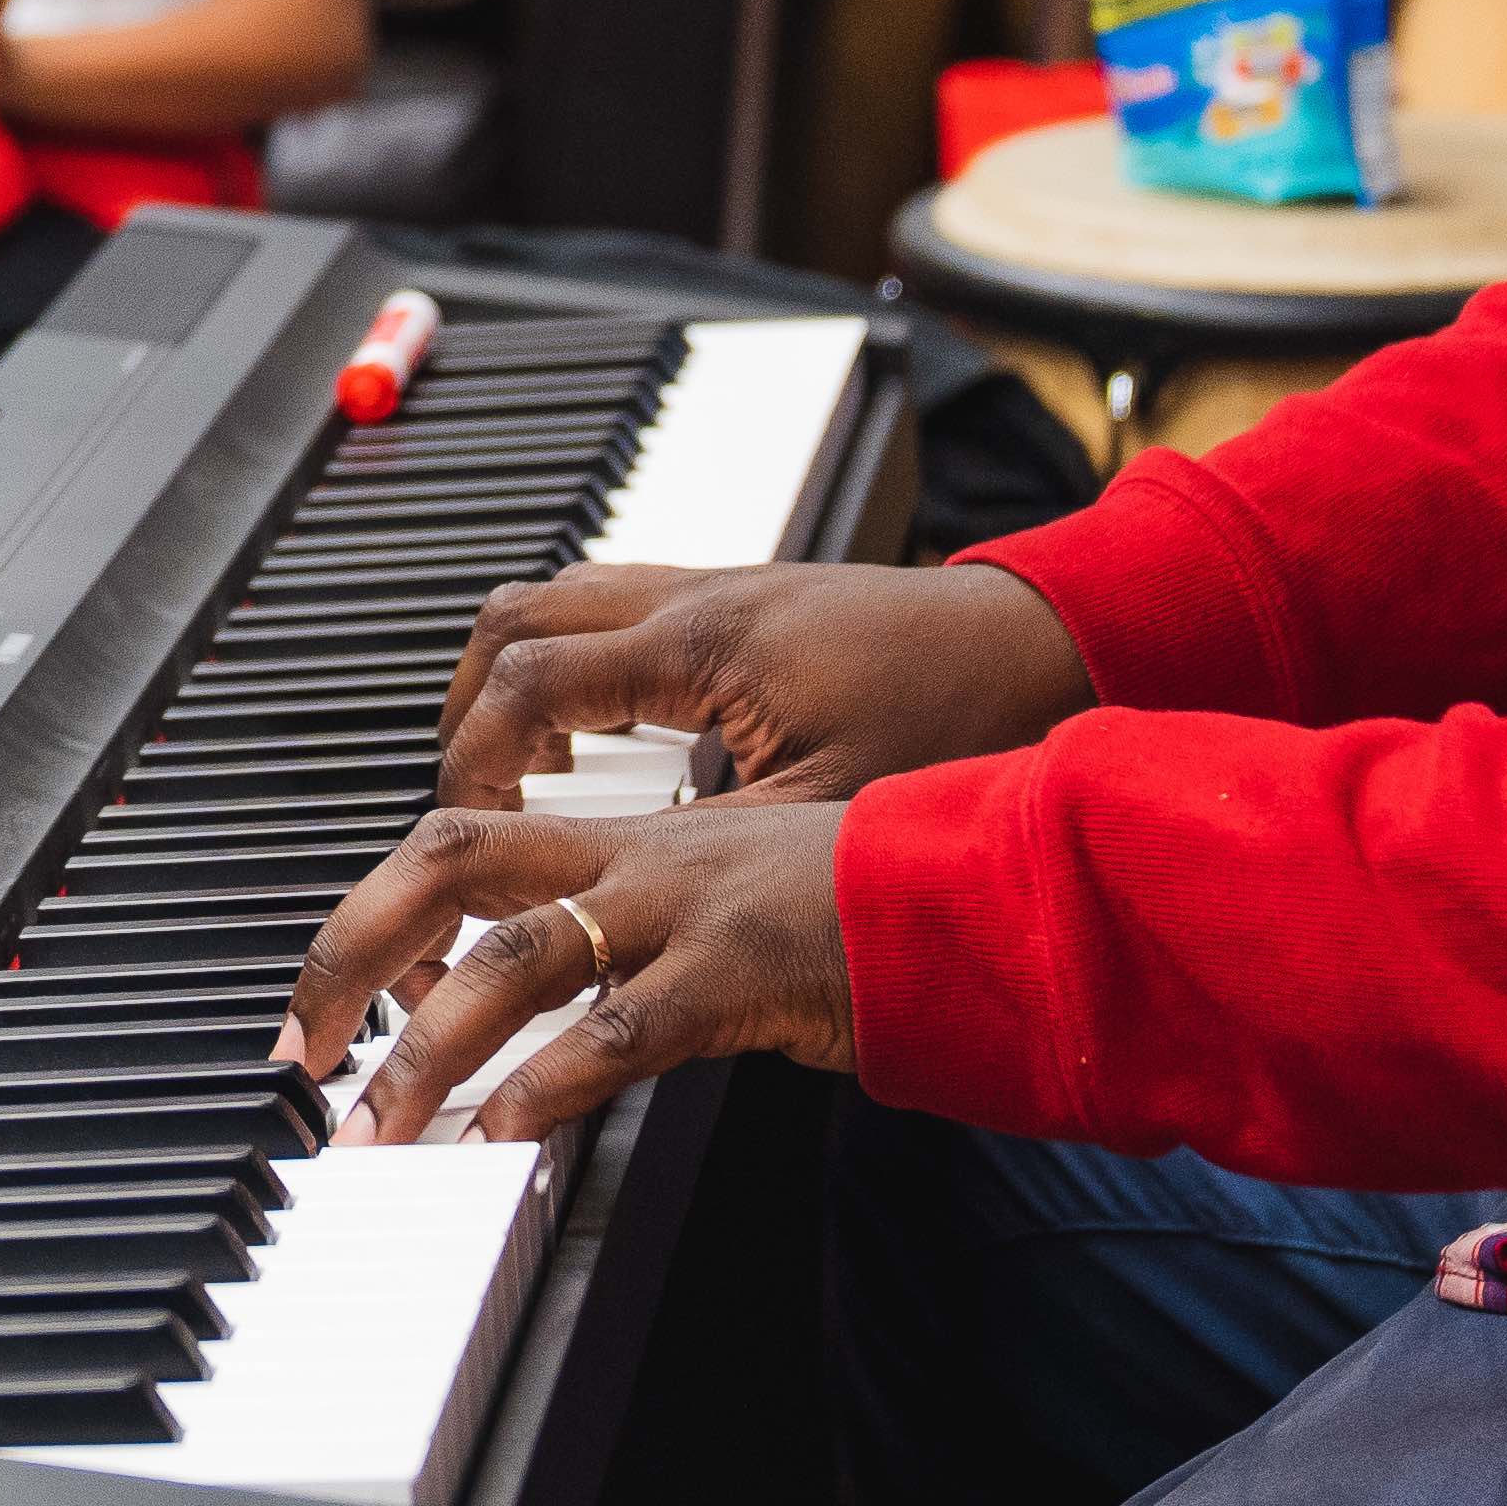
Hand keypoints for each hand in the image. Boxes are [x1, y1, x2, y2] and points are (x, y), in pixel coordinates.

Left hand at [276, 798, 858, 1149]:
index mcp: (630, 835)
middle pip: (450, 860)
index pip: (464, 843)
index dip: (381, 913)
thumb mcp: (730, 902)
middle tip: (301, 1049)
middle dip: (353, 950)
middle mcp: (640, 855)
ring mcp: (687, 909)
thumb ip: (640, 944)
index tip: (334, 1001)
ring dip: (430, 1050)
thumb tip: (551, 1021)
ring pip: (516, 958)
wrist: (980, 889)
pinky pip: (623, 1029)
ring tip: (380, 1131)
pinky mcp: (742, 973)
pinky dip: (551, 1084)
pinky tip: (505, 1136)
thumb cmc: (863, 909)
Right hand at [432, 558, 1096, 812]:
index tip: (466, 837)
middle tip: (461, 806)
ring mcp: (715, 583)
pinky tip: (591, 732)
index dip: (475, 766)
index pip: (527, 686)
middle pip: (510, 621)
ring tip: (506, 773)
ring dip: (509, 682)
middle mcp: (693, 596)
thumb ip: (707, 858)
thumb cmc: (958, 719)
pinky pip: (609, 604)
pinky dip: (570, 662)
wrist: (1045, 644)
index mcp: (701, 644)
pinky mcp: (742, 594)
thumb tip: (620, 921)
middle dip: (465, 717)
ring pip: (554, 598)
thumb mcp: (826, 816)